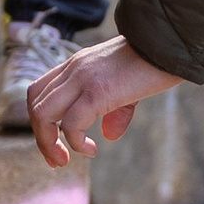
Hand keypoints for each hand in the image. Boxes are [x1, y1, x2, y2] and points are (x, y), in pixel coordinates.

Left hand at [28, 31, 185, 169]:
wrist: (168, 43)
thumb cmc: (154, 63)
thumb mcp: (129, 87)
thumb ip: (115, 110)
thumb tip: (109, 135)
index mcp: (76, 65)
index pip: (39, 92)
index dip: (40, 121)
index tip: (55, 144)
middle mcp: (73, 69)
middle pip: (34, 105)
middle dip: (41, 138)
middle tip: (57, 160)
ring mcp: (81, 78)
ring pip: (43, 114)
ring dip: (48, 143)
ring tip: (65, 159)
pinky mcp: (96, 91)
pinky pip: (71, 124)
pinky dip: (75, 143)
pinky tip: (91, 149)